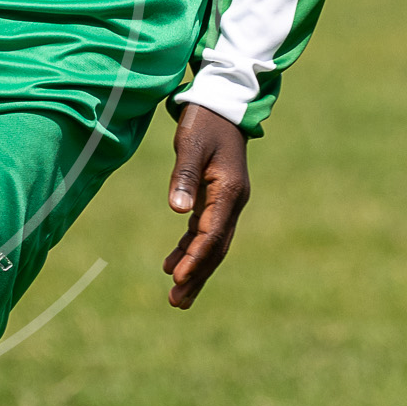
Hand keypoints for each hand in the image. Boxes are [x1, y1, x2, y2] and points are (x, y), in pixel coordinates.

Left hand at [163, 104, 249, 307]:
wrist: (222, 103)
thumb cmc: (203, 121)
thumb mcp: (190, 144)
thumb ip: (184, 177)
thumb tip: (177, 210)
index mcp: (228, 191)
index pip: (211, 234)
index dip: (195, 258)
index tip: (178, 278)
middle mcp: (233, 201)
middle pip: (215, 248)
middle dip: (197, 275)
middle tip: (177, 301)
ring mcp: (228, 202)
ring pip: (212, 244)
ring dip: (195, 269)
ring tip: (176, 295)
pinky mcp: (218, 198)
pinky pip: (205, 232)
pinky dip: (190, 249)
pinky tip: (173, 264)